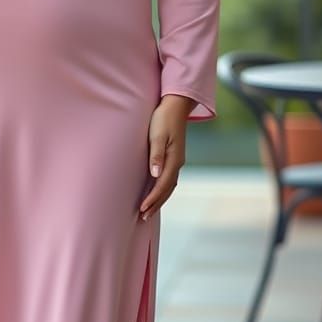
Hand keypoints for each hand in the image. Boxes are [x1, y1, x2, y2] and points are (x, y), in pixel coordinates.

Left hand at [139, 94, 194, 220]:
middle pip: (167, 189)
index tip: (143, 209)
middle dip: (156, 204)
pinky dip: (162, 189)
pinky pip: (169, 178)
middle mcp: (178, 162)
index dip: (153, 198)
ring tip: (148, 210)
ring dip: (159, 199)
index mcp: (174, 159)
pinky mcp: (174, 156)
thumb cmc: (163, 118)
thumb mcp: (157, 135)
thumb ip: (156, 155)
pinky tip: (155, 191)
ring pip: (169, 185)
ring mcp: (177, 160)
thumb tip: (155, 175)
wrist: (175, 105)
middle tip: (143, 217)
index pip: (163, 185)